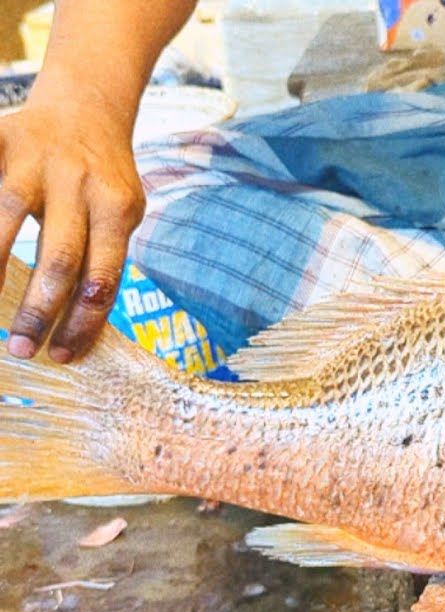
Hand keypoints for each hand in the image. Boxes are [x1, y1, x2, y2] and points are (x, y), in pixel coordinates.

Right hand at [0, 88, 143, 362]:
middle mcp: (78, 184)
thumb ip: (100, 262)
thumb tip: (76, 328)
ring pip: (2, 221)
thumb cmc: (104, 182)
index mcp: (117, 208)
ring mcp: (33, 162)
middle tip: (21, 348)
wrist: (87, 110)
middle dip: (38, 311)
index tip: (61, 357)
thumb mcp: (120, 217)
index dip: (83, 321)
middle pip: (59, 259)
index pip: (103, 278)